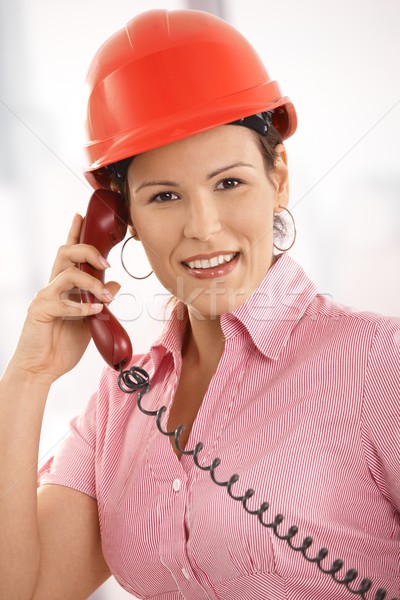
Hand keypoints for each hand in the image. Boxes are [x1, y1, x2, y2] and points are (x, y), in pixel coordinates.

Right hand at [8, 214, 120, 384]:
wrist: (41, 369)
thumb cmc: (62, 345)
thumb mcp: (89, 320)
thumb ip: (99, 301)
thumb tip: (114, 283)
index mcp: (64, 287)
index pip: (68, 254)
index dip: (74, 233)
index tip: (81, 215)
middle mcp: (53, 287)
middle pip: (65, 253)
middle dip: (87, 250)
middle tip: (106, 263)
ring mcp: (45, 297)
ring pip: (67, 273)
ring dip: (91, 282)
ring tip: (106, 297)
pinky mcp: (41, 311)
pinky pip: (63, 301)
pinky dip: (83, 306)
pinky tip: (95, 311)